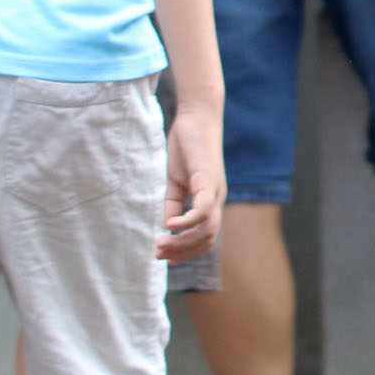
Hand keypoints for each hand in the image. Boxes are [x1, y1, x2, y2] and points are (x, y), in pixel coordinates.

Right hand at [158, 100, 223, 260]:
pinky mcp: (208, 177)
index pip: (205, 236)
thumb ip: (173, 203)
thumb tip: (168, 226)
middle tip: (158, 254)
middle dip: (183, 251)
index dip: (186, 251)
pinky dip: (188, 221)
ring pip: (207, 228)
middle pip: (207, 238)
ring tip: (160, 244)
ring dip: (183, 241)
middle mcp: (217, 198)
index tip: (164, 257)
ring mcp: (215, 189)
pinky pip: (203, 207)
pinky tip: (171, 224)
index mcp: (210, 200)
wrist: (198, 117)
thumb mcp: (176, 182)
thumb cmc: (187, 148)